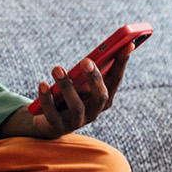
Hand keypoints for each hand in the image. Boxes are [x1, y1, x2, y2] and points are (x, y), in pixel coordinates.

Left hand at [0, 42, 131, 139]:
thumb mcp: (78, 82)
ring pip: (76, 106)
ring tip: (57, 68)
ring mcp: (77, 122)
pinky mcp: (58, 127)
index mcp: (103, 99)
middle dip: (95, 78)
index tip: (128, 44)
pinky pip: (52, 114)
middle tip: (86, 60)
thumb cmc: (66, 95)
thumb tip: (99, 50)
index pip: (116, 80)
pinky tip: (43, 84)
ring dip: (67, 86)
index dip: (122, 63)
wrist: (46, 122)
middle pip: (100, 96)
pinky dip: (47, 98)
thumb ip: (87, 70)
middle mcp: (94, 112)